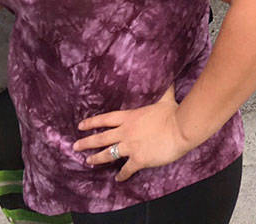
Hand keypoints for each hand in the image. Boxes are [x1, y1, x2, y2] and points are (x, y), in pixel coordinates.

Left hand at [73, 85, 195, 182]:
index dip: (92, 122)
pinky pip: (126, 169)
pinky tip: (118, 178)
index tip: (81, 126)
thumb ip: (163, 90)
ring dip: (97, 158)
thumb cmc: (173, 113)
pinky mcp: (138, 159)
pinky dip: (122, 175)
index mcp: (130, 117)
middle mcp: (126, 132)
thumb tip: (169, 76)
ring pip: (108, 154)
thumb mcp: (165, 99)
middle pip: (101, 138)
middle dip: (86, 142)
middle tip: (75, 147)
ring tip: (88, 162)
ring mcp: (130, 147)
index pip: (106, 119)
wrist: (180, 129)